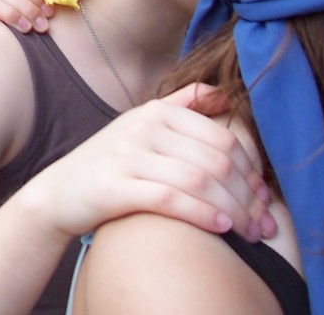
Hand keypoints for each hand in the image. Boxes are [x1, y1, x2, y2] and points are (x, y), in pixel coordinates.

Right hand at [18, 84, 275, 244]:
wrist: (59, 192)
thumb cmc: (110, 162)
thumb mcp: (141, 124)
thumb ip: (181, 104)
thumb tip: (222, 91)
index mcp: (158, 111)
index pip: (224, 140)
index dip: (253, 172)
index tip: (264, 199)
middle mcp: (144, 127)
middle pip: (217, 162)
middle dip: (248, 197)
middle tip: (263, 225)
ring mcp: (128, 155)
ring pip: (200, 181)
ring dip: (233, 211)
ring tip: (249, 234)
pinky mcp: (116, 186)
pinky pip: (172, 200)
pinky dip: (203, 215)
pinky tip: (221, 229)